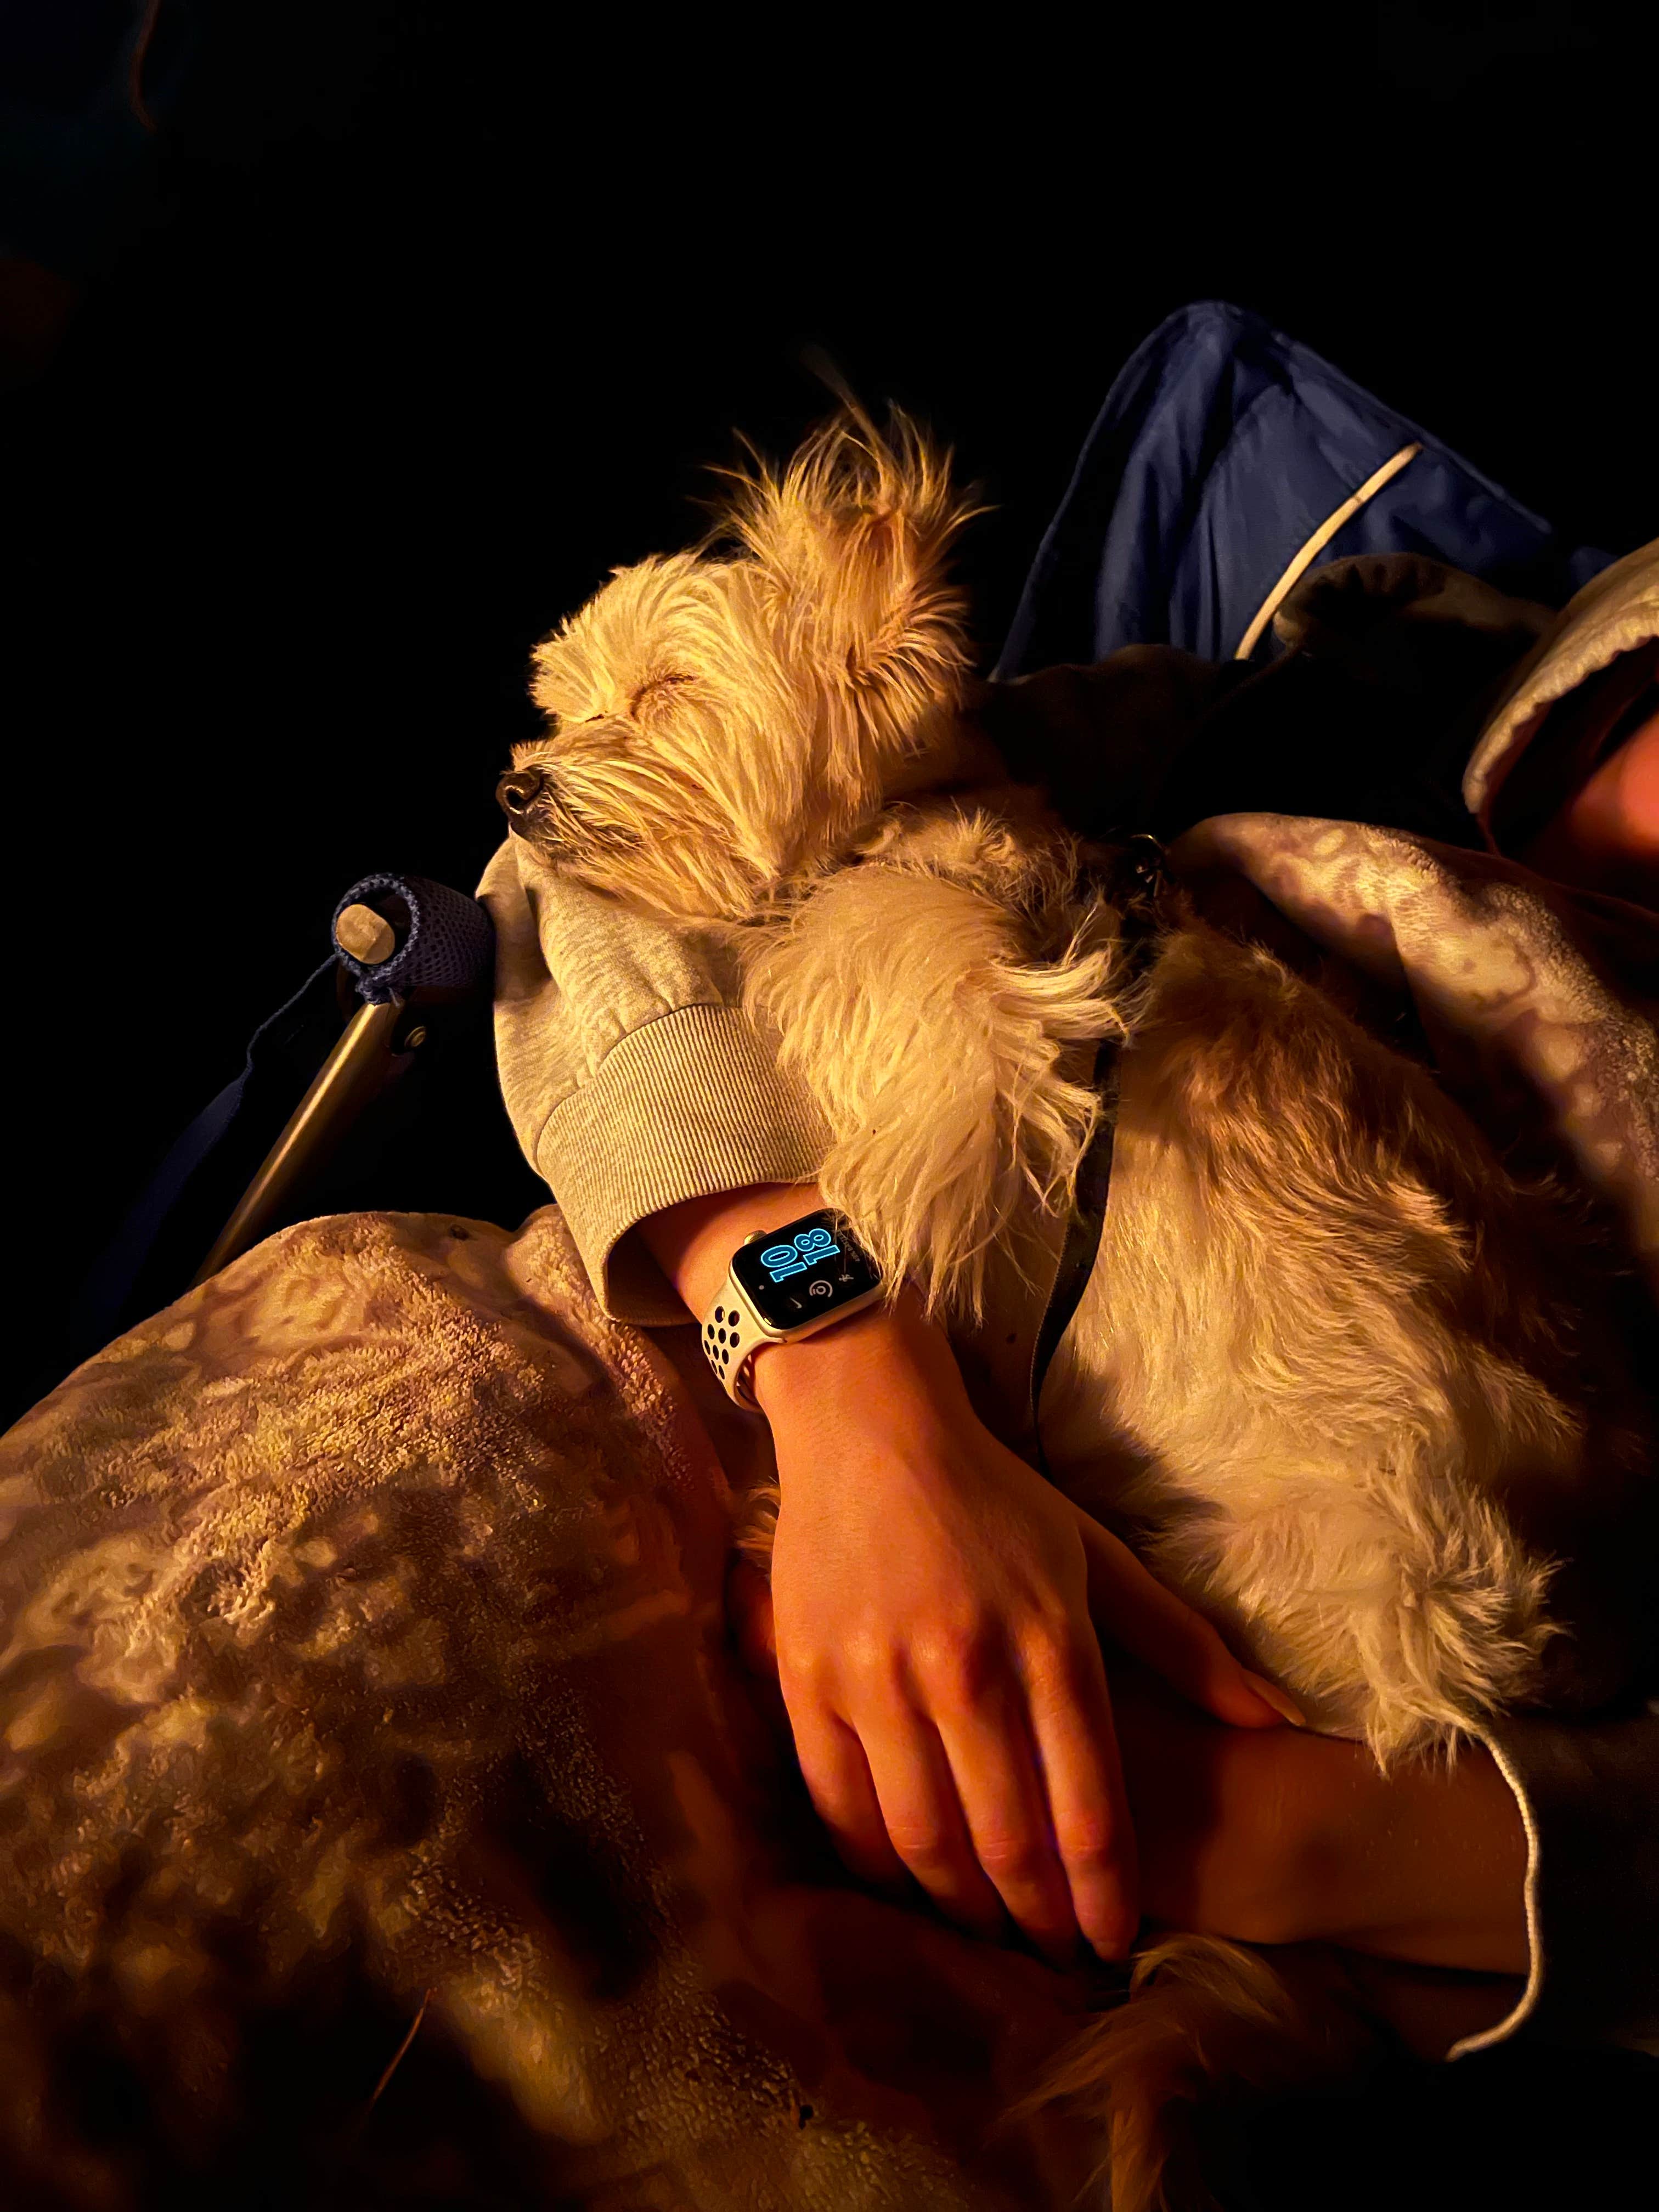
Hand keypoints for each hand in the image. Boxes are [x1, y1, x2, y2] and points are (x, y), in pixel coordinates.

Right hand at [749, 1289, 1293, 1966]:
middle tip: (1055, 1957)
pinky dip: (874, 1861)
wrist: (866, 1421)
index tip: (1113, 1945)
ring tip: (986, 1932)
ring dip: (960, 1906)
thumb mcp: (1094, 1553)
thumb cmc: (991, 1492)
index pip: (1088, 1805)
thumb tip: (1271, 1718)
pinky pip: (840, 1802)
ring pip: (922, 1838)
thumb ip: (1181, 1643)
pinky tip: (903, 1880)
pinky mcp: (808, 1676)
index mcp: (1048, 1640)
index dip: (1104, 1893)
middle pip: (1008, 1841)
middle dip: (1039, 1919)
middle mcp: (966, 1669)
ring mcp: (879, 1676)